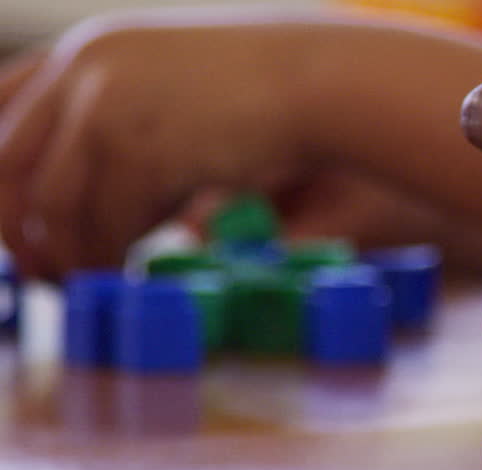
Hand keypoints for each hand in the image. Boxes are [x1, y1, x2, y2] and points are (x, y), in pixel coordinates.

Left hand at [0, 17, 304, 276]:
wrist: (323, 83)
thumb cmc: (270, 91)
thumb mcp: (179, 91)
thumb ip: (129, 122)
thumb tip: (88, 192)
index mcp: (90, 51)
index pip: (0, 106)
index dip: (0, 174)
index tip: (15, 222)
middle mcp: (84, 69)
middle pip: (7, 161)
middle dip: (15, 227)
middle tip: (42, 270)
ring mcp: (108, 106)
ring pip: (53, 204)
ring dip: (68, 255)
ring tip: (89, 281)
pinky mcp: (141, 150)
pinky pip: (104, 224)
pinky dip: (110, 258)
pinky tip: (129, 271)